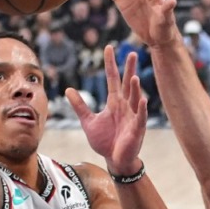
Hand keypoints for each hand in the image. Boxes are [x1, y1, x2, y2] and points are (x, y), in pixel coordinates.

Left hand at [65, 45, 146, 173]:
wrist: (115, 159)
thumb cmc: (105, 141)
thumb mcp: (89, 121)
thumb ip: (80, 106)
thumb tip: (68, 89)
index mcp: (114, 102)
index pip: (112, 79)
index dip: (110, 64)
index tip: (109, 48)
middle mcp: (125, 106)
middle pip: (126, 83)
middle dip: (128, 68)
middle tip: (131, 52)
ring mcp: (132, 116)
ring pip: (134, 98)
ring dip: (134, 88)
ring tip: (133, 76)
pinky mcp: (136, 129)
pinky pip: (139, 117)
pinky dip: (141, 109)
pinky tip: (141, 99)